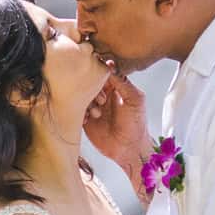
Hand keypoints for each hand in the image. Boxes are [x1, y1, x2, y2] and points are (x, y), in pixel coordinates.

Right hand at [83, 69, 151, 188]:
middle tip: (102, 102)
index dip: (99, 74)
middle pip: (89, 83)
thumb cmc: (136, 124)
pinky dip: (81, 113)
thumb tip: (109, 65)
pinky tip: (89, 120)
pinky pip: (77, 111)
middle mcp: (104, 95)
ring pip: (81, 96)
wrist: (129, 149)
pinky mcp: (86, 120)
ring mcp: (94, 107)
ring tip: (97, 114)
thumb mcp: (134, 99)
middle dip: (92, 90)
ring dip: (88, 104)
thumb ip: (123, 82)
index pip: (103, 73)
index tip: (97, 77)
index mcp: (116, 88)